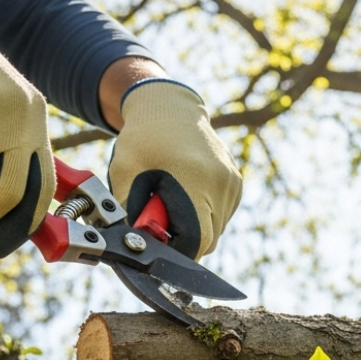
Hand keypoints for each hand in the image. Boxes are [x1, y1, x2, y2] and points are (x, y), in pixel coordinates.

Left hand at [108, 80, 242, 258]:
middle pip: (208, 240)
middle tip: (159, 223)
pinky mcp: (236, 184)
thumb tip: (135, 247)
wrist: (169, 108)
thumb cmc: (142, 140)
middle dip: (182, 241)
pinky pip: (221, 217)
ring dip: (193, 229)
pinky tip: (186, 196)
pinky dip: (203, 216)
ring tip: (171, 203)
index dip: (176, 251)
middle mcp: (221, 183)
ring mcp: (232, 184)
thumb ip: (130, 214)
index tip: (157, 245)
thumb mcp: (124, 175)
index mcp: (196, 180)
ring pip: (215, 231)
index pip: (197, 240)